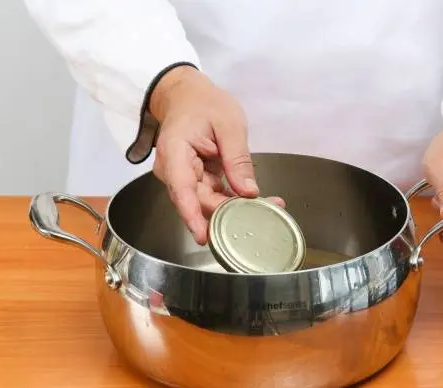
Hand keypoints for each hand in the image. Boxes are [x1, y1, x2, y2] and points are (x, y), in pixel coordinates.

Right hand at [149, 65, 283, 244]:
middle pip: (198, 202)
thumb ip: (237, 159)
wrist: (187, 96)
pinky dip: (233, 200)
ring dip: (235, 208)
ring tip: (269, 205)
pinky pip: (212, 196)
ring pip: (207, 203)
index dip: (193, 216)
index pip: (182, 190)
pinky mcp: (195, 181)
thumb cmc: (204, 103)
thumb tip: (248, 192)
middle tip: (266, 211)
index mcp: (175, 153)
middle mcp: (174, 171)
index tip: (205, 236)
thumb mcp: (229, 125)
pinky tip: (257, 200)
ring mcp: (183, 178)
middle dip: (229, 212)